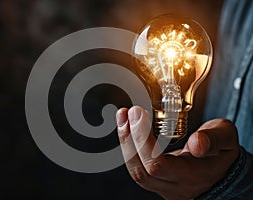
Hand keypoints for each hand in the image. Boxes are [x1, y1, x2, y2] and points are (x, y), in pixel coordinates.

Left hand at [116, 106, 239, 199]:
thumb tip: (197, 142)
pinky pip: (137, 167)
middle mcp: (174, 185)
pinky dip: (129, 146)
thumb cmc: (223, 154)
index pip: (158, 165)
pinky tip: (127, 129)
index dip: (143, 140)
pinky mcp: (156, 181)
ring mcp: (163, 186)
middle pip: (141, 170)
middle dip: (129, 139)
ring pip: (136, 170)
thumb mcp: (226, 139)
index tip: (138, 113)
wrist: (221, 173)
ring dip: (126, 142)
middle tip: (126, 113)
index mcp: (192, 176)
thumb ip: (214, 139)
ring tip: (123, 118)